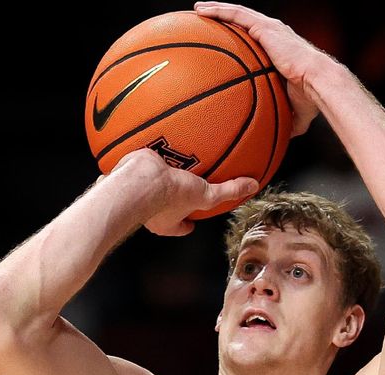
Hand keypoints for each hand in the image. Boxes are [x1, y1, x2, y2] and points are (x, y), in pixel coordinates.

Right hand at [106, 149, 258, 236]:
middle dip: (174, 195)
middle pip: (166, 204)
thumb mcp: (206, 196)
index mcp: (166, 221)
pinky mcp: (132, 172)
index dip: (186, 224)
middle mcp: (152, 208)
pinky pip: (140, 161)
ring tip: (171, 156)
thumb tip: (252, 186)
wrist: (140, 182)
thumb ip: (229, 192)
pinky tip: (156, 136)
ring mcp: (141, 190)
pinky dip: (147, 150)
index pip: (179, 227)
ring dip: (160, 171)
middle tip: (183, 185)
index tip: (192, 221)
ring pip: (152, 182)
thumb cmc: (169, 197)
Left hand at [194, 1, 324, 136]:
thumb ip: (286, 119)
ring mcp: (269, 28)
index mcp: (279, 49)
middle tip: (205, 20)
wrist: (318, 83)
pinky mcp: (265, 27)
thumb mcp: (296, 112)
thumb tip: (281, 137)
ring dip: (217, 10)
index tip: (225, 43)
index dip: (241, 38)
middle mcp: (274, 34)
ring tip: (199, 9)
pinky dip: (219, 11)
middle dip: (224, 18)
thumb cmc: (310, 97)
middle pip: (243, 22)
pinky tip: (202, 11)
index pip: (255, 40)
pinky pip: (237, 15)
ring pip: (237, 14)